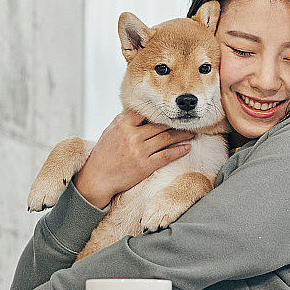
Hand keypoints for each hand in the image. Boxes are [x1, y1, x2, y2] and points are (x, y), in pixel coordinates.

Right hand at [73, 112, 193, 207]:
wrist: (97, 179)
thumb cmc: (102, 156)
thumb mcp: (108, 133)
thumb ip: (121, 121)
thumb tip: (132, 111)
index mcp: (123, 125)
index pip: (145, 113)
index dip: (159, 112)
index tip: (170, 112)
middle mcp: (133, 136)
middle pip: (160, 125)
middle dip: (175, 123)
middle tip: (187, 122)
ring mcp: (140, 151)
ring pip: (166, 139)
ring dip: (182, 135)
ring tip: (191, 133)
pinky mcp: (145, 166)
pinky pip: (166, 156)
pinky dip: (179, 151)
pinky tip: (187, 147)